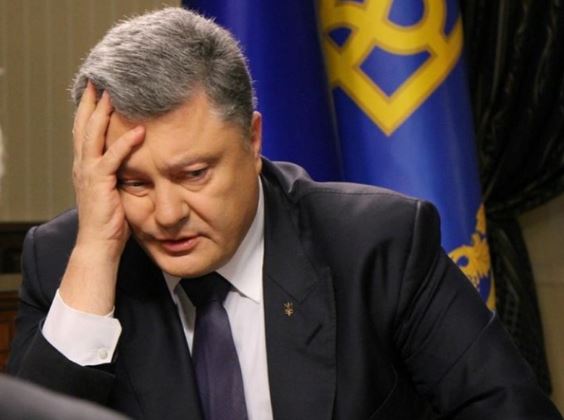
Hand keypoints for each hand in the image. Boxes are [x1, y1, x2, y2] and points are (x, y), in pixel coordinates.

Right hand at [59, 81, 144, 314]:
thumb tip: (136, 160)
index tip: (98, 90)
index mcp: (86, 166)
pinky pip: (113, 158)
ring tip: (114, 93)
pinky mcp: (100, 183)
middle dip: (91, 101)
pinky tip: (140, 131)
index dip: (90, 109)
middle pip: (84, 126)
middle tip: (99, 79)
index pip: (85, 131)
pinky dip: (126, 143)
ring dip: (103, 113)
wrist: (99, 245)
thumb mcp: (114, 190)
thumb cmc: (110, 221)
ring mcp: (89, 173)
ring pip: (93, 135)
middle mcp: (83, 165)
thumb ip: (119, 172)